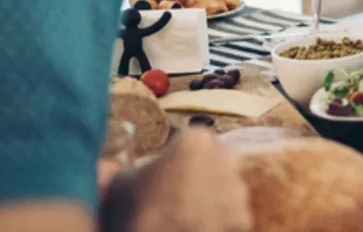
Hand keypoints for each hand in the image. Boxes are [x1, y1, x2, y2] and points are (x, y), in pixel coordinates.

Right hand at [109, 129, 251, 231]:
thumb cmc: (136, 214)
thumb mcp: (121, 184)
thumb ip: (131, 167)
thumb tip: (118, 165)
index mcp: (196, 141)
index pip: (193, 139)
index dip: (180, 155)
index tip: (170, 170)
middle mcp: (225, 158)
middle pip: (216, 160)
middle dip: (203, 172)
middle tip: (180, 194)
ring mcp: (238, 189)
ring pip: (228, 186)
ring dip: (214, 196)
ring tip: (189, 214)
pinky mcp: (244, 218)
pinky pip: (232, 213)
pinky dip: (221, 219)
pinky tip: (200, 226)